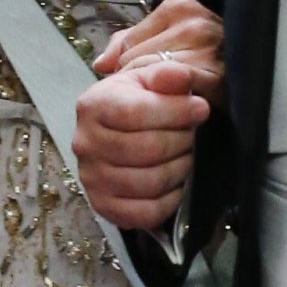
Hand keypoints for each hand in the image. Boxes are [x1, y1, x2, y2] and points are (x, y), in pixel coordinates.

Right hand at [74, 58, 209, 230]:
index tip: (201, 108)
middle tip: (191, 133)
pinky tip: (176, 183)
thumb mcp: (148, 77)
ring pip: (148, 182)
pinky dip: (169, 201)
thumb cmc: (136, 99)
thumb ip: (166, 74)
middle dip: (181, 140)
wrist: (114, 128)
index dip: (176, 111)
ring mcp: (91, 178)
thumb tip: (181, 77)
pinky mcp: (103, 206)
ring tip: (185, 154)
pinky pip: (144, 213)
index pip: (136, 112)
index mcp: (93, 105)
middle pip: (146, 149)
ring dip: (179, 168)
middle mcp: (85, 143)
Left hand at [96, 0, 225, 107]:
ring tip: (166, 102)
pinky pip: (181, 98)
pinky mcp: (223, 81)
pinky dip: (175, 108)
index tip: (143, 80)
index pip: (129, 48)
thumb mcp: (161, 35)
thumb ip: (126, 43)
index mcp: (180, 6)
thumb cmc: (201, 52)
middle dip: (142, 84)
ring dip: (158, 97)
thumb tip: (101, 64)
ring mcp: (212, 52)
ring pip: (159, 83)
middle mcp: (198, 24)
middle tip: (153, 95)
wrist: (251, 65)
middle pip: (142, 66)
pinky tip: (180, 110)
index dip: (130, 69)